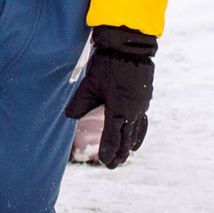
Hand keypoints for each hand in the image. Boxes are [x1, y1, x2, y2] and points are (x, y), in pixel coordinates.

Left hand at [64, 25, 155, 168]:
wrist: (130, 47)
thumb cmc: (108, 64)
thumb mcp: (91, 83)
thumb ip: (81, 102)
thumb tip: (69, 117)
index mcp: (120, 109)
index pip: (113, 136)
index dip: (109, 151)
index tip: (105, 163)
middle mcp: (133, 111)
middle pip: (126, 138)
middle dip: (120, 152)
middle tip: (113, 166)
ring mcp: (141, 105)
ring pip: (136, 131)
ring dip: (130, 144)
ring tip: (127, 155)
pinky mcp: (144, 98)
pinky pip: (142, 121)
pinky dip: (139, 131)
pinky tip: (137, 136)